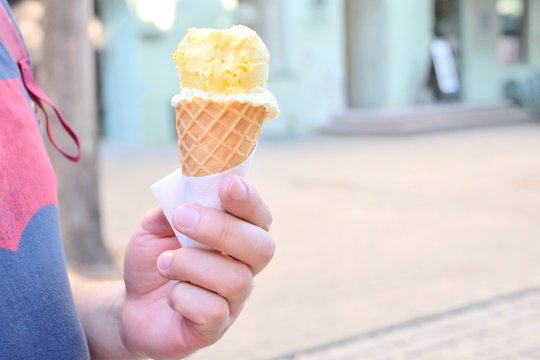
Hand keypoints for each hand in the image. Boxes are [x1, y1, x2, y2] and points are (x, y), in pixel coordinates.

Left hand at [120, 175, 273, 358]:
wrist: (134, 304)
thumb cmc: (156, 258)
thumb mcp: (156, 225)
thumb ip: (173, 204)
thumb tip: (186, 187)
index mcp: (237, 236)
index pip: (259, 216)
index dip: (250, 200)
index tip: (228, 184)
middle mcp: (244, 266)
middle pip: (261, 247)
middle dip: (223, 229)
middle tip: (183, 218)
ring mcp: (233, 299)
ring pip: (236, 279)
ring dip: (192, 264)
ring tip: (164, 262)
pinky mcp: (215, 327)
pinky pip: (213, 311)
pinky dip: (184, 297)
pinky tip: (171, 294)